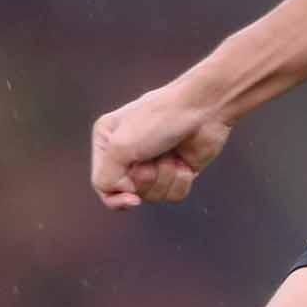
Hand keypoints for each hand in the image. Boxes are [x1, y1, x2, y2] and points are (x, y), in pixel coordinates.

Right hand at [90, 82, 235, 209]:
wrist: (204, 109)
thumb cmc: (159, 119)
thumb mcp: (119, 146)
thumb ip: (105, 177)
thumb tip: (124, 195)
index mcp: (106, 142)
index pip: (102, 184)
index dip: (116, 197)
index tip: (133, 198)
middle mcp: (127, 154)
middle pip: (129, 193)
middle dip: (146, 178)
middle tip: (155, 156)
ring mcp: (154, 163)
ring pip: (153, 196)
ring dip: (165, 177)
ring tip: (171, 154)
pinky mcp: (177, 170)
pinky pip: (174, 194)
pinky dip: (181, 181)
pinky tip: (185, 162)